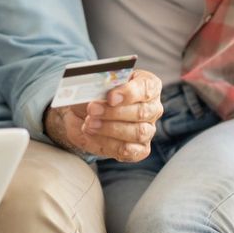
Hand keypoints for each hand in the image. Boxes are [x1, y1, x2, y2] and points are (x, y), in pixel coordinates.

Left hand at [45, 68, 161, 160]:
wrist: (81, 115)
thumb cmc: (94, 94)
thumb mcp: (95, 83)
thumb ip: (101, 82)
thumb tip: (100, 86)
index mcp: (147, 85)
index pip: (147, 87)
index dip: (129, 93)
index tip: (110, 97)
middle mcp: (152, 108)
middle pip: (142, 112)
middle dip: (114, 112)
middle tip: (93, 110)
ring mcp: (148, 130)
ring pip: (138, 132)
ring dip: (110, 128)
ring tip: (89, 123)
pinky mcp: (139, 149)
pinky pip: (129, 149)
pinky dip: (108, 143)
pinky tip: (93, 134)